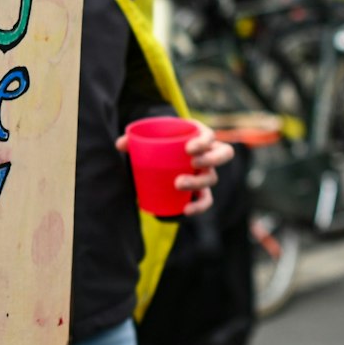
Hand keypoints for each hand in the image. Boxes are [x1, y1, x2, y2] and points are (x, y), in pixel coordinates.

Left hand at [113, 122, 234, 215]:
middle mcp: (208, 153)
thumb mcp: (148, 138)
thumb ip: (133, 140)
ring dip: (197, 182)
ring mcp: (206, 172)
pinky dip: (198, 206)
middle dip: (210, 159)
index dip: (203, 141)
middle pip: (223, 154)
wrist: (161, 161)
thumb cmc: (158, 144)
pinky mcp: (200, 190)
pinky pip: (205, 200)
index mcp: (198, 135)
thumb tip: (120, 144)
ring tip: (178, 183)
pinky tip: (186, 209)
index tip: (188, 149)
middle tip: (192, 163)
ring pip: (212, 178)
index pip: (209, 136)